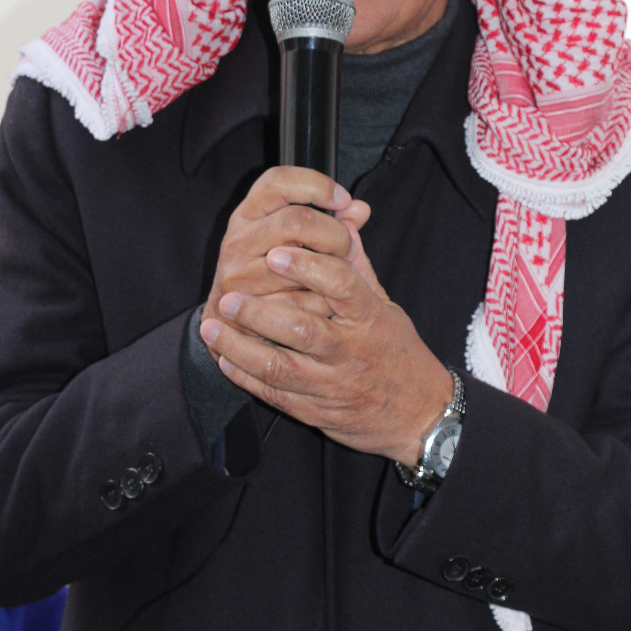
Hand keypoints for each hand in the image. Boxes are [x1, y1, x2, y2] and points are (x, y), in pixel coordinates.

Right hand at [200, 167, 370, 335]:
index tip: (343, 200)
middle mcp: (238, 238)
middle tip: (347, 248)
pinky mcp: (245, 306)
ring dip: (330, 271)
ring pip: (298, 262)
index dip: (315, 184)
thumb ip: (330, 224)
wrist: (232, 324)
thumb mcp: (294, 242)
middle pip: (296, 220)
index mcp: (249, 213)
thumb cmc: (271, 275)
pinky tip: (328, 303)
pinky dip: (320, 302)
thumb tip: (361, 209)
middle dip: (334, 233)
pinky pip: (296, 301)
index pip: (277, 180)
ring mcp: (237, 272)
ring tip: (339, 279)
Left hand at [201, 231, 453, 465]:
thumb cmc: (396, 351)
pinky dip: (245, 377)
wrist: (419, 415)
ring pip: (281, 367)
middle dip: (260, 313)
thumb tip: (342, 216)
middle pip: (302, 330)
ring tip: (212, 327)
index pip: (342, 287)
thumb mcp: (384, 305)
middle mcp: (351, 350)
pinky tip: (224, 359)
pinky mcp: (317, 411)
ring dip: (240, 347)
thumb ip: (357, 264)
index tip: (276, 253)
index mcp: (370, 317)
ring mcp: (332, 384)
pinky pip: (275, 394)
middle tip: (228, 295)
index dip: (308, 269)